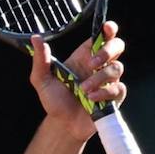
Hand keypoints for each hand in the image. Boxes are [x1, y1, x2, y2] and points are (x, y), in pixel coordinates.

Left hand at [28, 20, 125, 142]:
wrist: (62, 125)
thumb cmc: (54, 101)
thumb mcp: (42, 80)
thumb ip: (41, 60)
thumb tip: (36, 39)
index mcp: (83, 57)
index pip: (101, 37)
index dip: (108, 30)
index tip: (107, 28)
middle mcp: (98, 66)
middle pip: (117, 46)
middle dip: (108, 51)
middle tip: (92, 63)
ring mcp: (108, 81)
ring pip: (117, 68)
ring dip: (99, 78)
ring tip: (83, 90)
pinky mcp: (114, 96)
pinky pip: (118, 88)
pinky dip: (104, 93)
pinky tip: (92, 99)